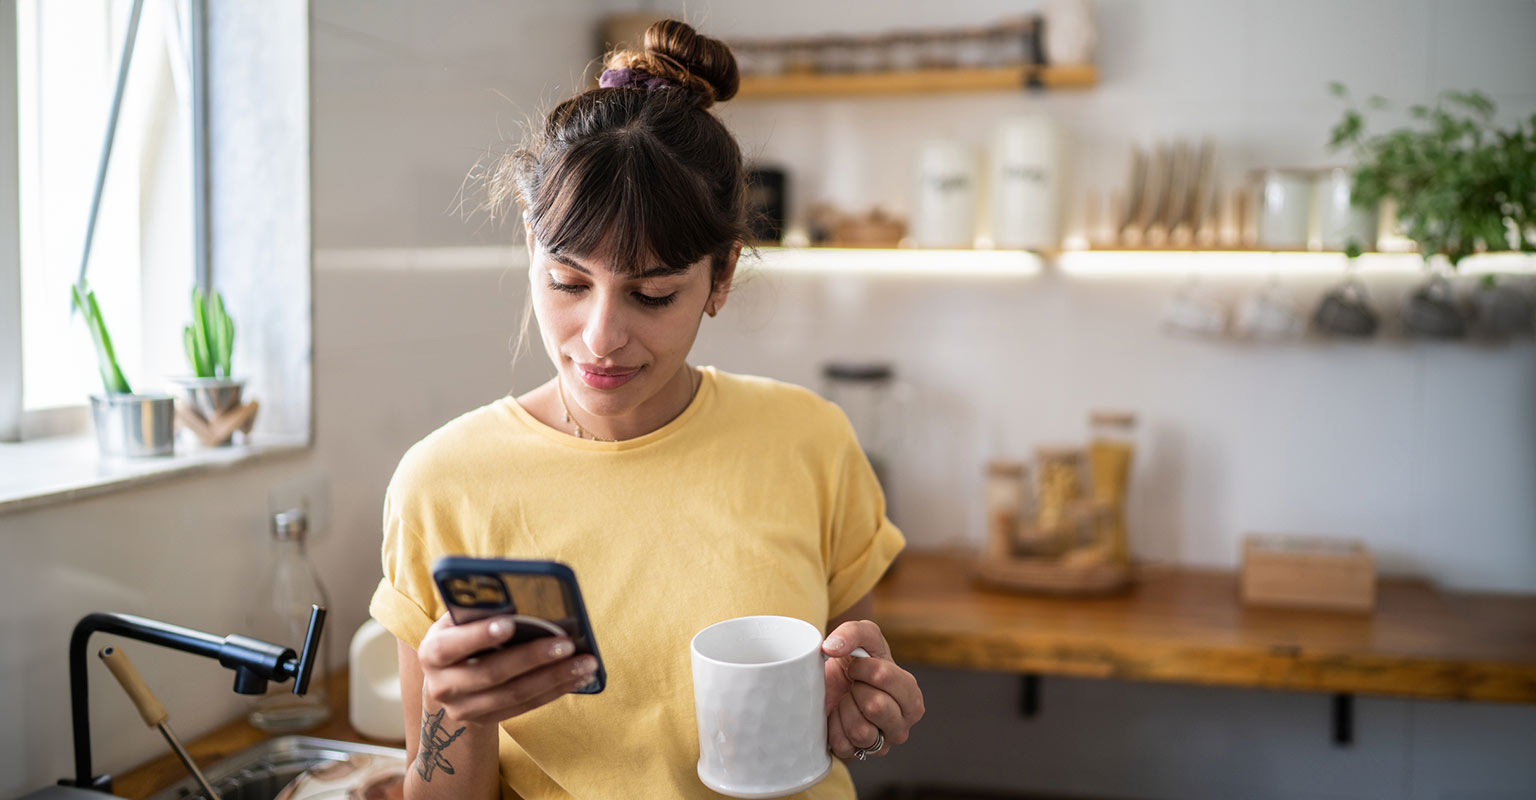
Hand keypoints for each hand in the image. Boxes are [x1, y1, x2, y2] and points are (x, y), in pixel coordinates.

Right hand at [416, 613, 597, 725]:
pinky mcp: (486, 722)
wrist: (448, 682)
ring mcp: (464, 709)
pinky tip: (578, 677)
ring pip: (514, 694)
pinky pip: (526, 706)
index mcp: (432, 653)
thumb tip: (516, 594)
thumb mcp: (458, 621)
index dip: (479, 635)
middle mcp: (443, 686)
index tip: (510, 623)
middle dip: (533, 657)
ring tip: (585, 662)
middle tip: (567, 643)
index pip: (452, 645)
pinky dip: (555, 690)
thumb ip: (478, 610)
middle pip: (492, 673)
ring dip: (554, 677)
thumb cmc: (460, 636)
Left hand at [821, 620, 923, 759]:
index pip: (884, 677)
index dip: (862, 666)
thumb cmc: (854, 661)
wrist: (830, 683)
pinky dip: (833, 727)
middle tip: (853, 686)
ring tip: (847, 702)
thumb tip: (831, 647)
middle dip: (856, 689)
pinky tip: (837, 718)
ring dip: (845, 709)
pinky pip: (843, 744)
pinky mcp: (857, 757)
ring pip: (860, 730)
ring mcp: (881, 745)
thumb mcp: (862, 636)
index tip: (857, 666)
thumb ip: (853, 632)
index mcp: (912, 698)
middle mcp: (902, 726)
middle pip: (875, 706)